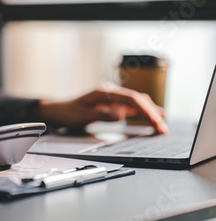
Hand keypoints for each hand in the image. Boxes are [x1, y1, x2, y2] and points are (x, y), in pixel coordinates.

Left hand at [32, 84, 167, 133]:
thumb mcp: (82, 115)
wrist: (57, 110)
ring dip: (150, 112)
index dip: (146, 109)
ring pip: (136, 103)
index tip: (155, 120)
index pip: (131, 98)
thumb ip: (102, 114)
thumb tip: (121, 114)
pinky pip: (131, 107)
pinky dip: (143, 112)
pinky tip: (153, 116)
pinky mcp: (111, 105)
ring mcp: (111, 98)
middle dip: (152, 113)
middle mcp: (110, 93)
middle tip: (163, 128)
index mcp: (104, 92)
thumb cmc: (68, 112)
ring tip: (163, 124)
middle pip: (137, 100)